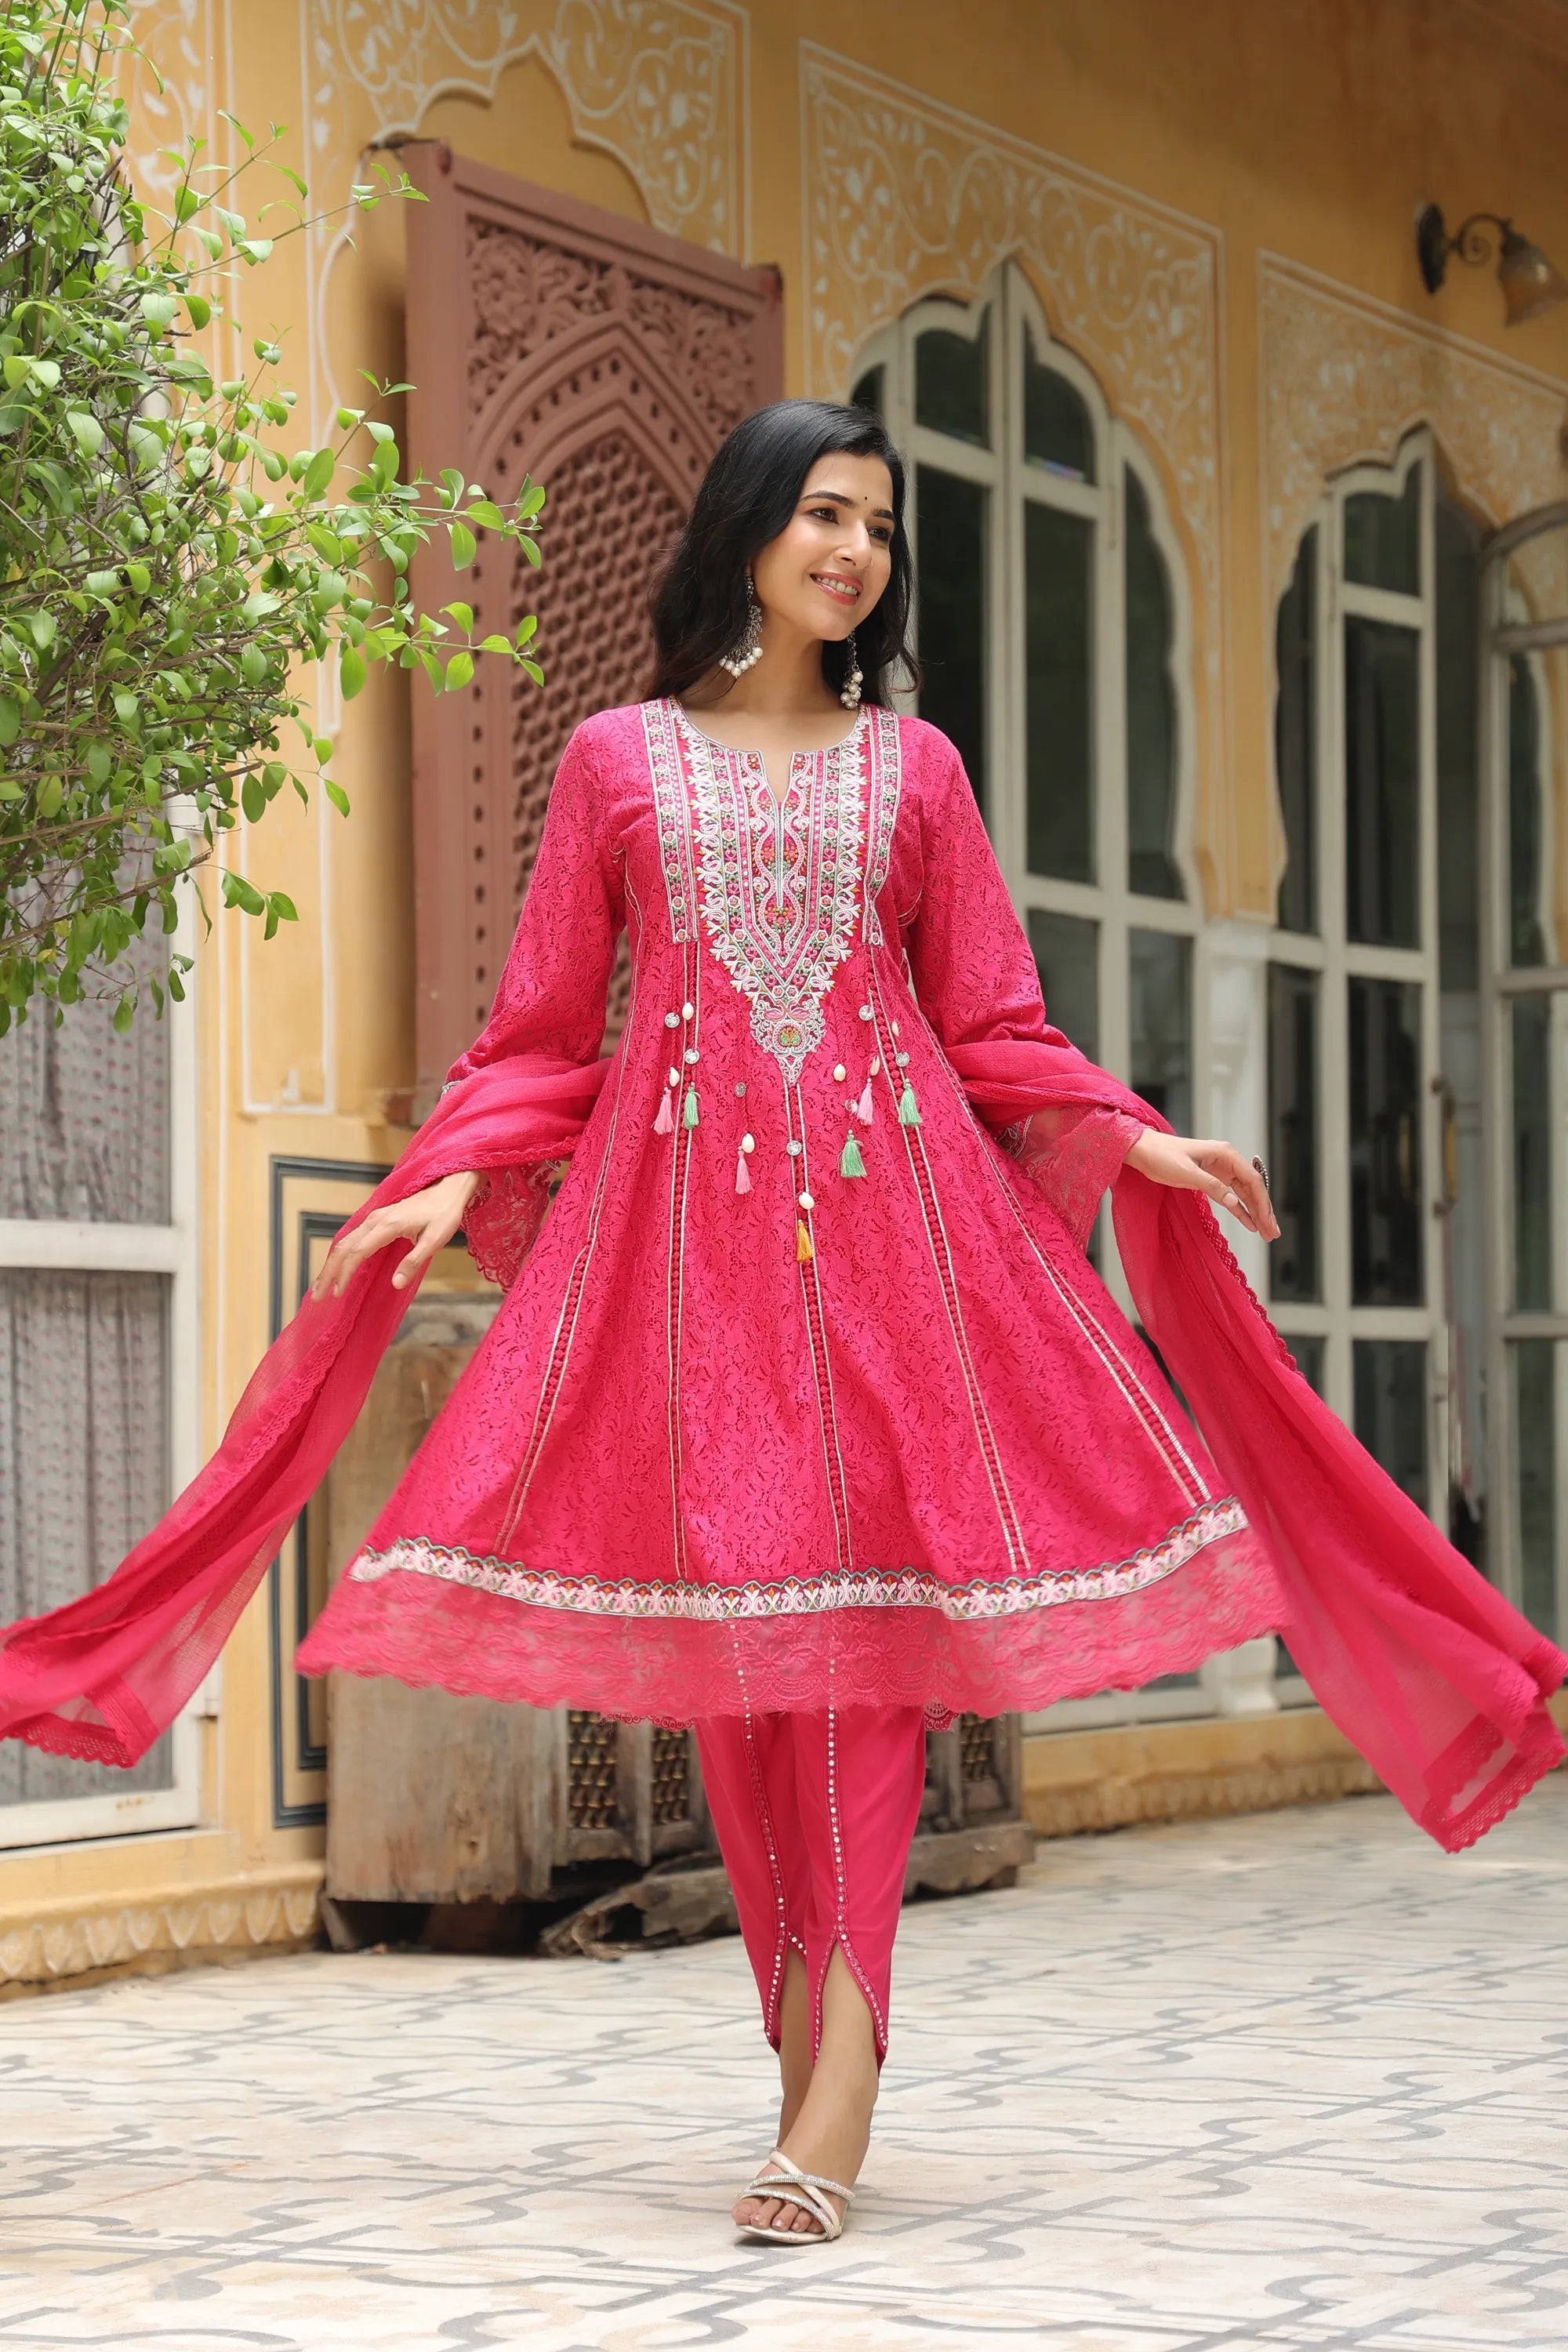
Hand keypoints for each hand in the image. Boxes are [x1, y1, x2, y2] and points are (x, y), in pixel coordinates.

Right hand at [311, 1169, 482, 1299]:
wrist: (448, 1188)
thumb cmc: (444, 1214)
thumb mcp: (435, 1240)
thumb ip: (414, 1261)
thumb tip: (396, 1283)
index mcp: (387, 1225)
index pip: (357, 1252)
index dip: (344, 1274)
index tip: (337, 1295)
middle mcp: (374, 1220)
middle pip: (342, 1247)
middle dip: (327, 1273)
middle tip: (316, 1297)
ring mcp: (374, 1219)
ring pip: (343, 1242)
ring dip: (330, 1265)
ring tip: (320, 1287)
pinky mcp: (376, 1220)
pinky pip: (351, 1239)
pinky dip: (339, 1255)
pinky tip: (337, 1268)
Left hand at [1123, 1129, 1278, 1240]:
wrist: (1143, 1150)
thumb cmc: (1162, 1156)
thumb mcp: (1187, 1173)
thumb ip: (1212, 1186)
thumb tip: (1234, 1201)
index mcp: (1225, 1154)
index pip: (1252, 1180)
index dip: (1262, 1203)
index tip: (1267, 1222)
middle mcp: (1227, 1160)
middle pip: (1253, 1188)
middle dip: (1264, 1211)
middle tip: (1273, 1233)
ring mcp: (1221, 1169)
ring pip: (1245, 1194)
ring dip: (1256, 1213)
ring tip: (1266, 1232)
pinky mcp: (1212, 1178)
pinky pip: (1232, 1196)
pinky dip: (1241, 1210)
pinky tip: (1250, 1223)